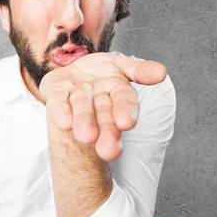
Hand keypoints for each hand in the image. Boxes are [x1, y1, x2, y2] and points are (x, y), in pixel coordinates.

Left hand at [39, 52, 165, 160]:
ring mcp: (75, 97)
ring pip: (81, 110)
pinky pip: (57, 101)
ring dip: (84, 122)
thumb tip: (161, 73)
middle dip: (106, 130)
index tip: (126, 122)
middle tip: (108, 151)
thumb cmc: (100, 70)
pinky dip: (60, 111)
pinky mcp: (54, 93)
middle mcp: (96, 100)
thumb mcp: (120, 65)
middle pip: (103, 115)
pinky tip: (63, 122)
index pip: (125, 102)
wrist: (70, 66)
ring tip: (85, 137)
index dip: (126, 111)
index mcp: (117, 92)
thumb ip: (139, 70)